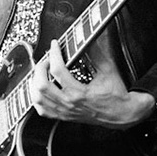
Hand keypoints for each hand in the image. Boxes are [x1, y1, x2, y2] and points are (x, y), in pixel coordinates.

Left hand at [28, 44, 154, 129]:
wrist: (121, 114)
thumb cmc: (115, 95)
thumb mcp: (108, 71)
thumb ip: (98, 54)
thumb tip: (90, 39)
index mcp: (80, 92)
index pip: (58, 70)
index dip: (53, 54)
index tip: (55, 45)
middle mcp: (69, 103)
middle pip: (41, 85)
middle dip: (40, 68)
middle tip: (47, 59)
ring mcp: (64, 111)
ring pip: (38, 99)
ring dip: (35, 83)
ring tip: (42, 73)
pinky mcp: (63, 116)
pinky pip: (42, 110)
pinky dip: (37, 99)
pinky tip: (40, 90)